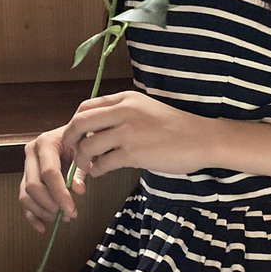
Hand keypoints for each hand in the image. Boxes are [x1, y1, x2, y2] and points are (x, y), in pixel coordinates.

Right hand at [18, 123, 85, 233]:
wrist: (74, 134)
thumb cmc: (80, 140)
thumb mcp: (85, 151)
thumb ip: (81, 170)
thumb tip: (78, 190)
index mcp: (45, 143)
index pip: (49, 172)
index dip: (59, 194)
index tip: (71, 209)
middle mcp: (31, 154)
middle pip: (33, 186)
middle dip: (50, 204)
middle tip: (68, 214)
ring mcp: (26, 167)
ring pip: (25, 195)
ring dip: (42, 212)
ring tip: (61, 217)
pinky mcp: (26, 179)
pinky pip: (24, 201)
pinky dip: (32, 216)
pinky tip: (43, 227)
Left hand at [61, 90, 206, 178]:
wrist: (201, 139)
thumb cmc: (177, 127)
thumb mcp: (147, 110)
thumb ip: (123, 115)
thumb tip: (98, 131)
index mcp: (126, 99)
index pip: (86, 106)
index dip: (74, 123)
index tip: (74, 136)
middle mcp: (123, 111)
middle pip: (80, 123)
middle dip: (68, 140)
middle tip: (69, 152)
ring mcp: (127, 132)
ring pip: (88, 145)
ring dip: (82, 159)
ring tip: (87, 167)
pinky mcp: (133, 153)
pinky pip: (102, 163)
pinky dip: (97, 170)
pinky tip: (101, 172)